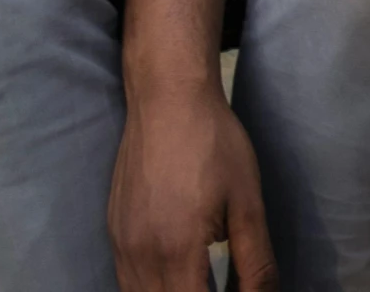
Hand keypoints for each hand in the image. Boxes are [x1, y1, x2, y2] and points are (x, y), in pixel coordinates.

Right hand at [109, 85, 276, 291]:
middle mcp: (140, 255)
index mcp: (178, 252)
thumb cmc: (213, 142)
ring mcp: (121, 244)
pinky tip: (174, 277)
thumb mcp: (247, 202)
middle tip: (218, 283)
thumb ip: (256, 263)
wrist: (168, 96)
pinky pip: (126, 280)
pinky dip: (149, 289)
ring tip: (200, 282)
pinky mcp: (113, 230)